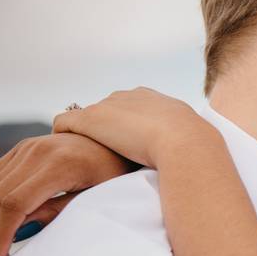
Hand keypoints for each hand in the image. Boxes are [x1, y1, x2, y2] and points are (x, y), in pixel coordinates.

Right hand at [0, 133, 136, 255]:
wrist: (120, 141)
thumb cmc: (117, 173)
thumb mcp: (96, 197)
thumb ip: (58, 213)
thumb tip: (19, 233)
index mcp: (60, 164)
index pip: (15, 204)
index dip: (0, 237)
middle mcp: (38, 151)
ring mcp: (28, 146)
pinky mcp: (23, 147)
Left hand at [51, 88, 216, 168]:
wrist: (185, 142)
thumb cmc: (194, 147)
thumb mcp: (190, 137)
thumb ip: (181, 139)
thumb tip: (192, 154)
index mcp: (152, 99)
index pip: (130, 110)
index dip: (126, 129)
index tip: (126, 148)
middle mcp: (128, 96)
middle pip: (106, 112)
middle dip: (104, 131)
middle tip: (103, 157)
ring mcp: (107, 106)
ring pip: (86, 119)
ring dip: (84, 136)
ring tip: (81, 159)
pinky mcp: (89, 119)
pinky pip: (63, 124)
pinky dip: (62, 136)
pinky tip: (64, 155)